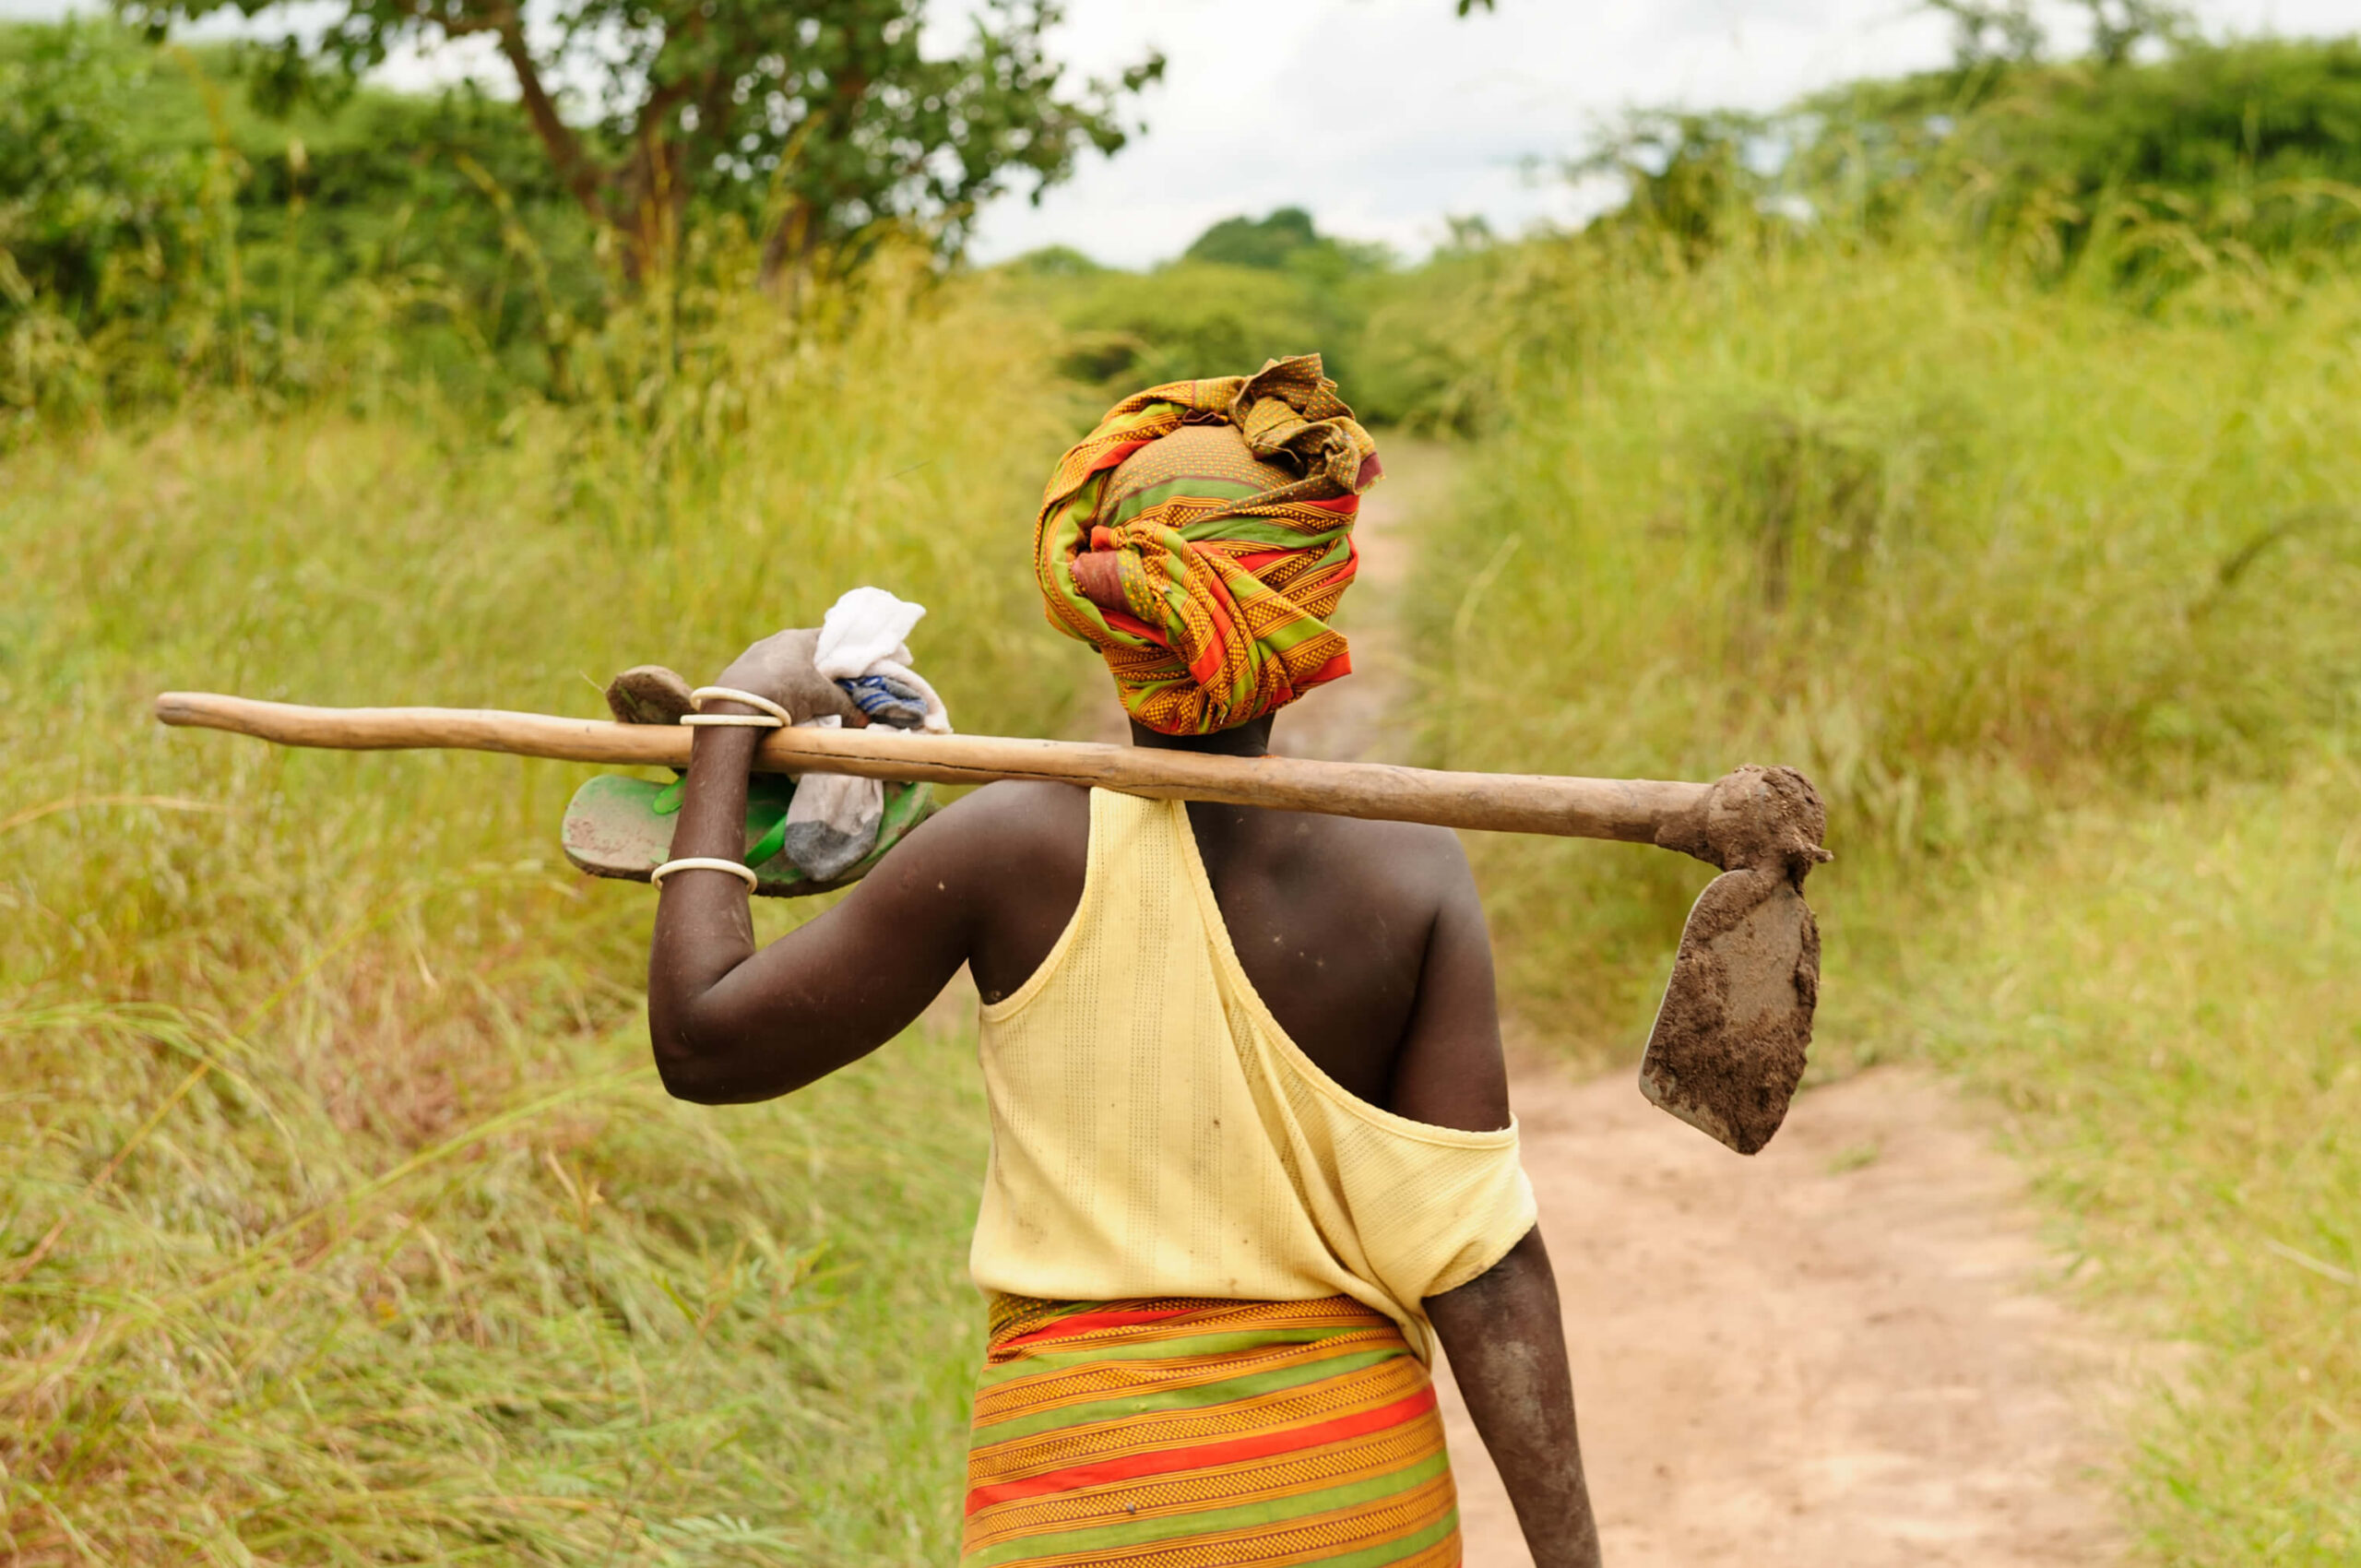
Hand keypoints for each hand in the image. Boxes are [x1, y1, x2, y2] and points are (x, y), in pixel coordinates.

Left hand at [715, 627, 864, 726]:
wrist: (738, 706)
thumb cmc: (788, 692)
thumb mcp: (824, 700)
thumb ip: (846, 706)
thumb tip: (864, 719)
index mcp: (797, 638)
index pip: (826, 638)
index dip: (840, 652)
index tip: (849, 668)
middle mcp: (774, 641)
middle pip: (803, 653)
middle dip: (817, 670)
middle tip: (830, 688)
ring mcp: (752, 656)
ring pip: (781, 666)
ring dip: (793, 680)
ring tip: (803, 702)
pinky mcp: (737, 673)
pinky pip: (763, 678)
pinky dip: (773, 689)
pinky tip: (777, 706)